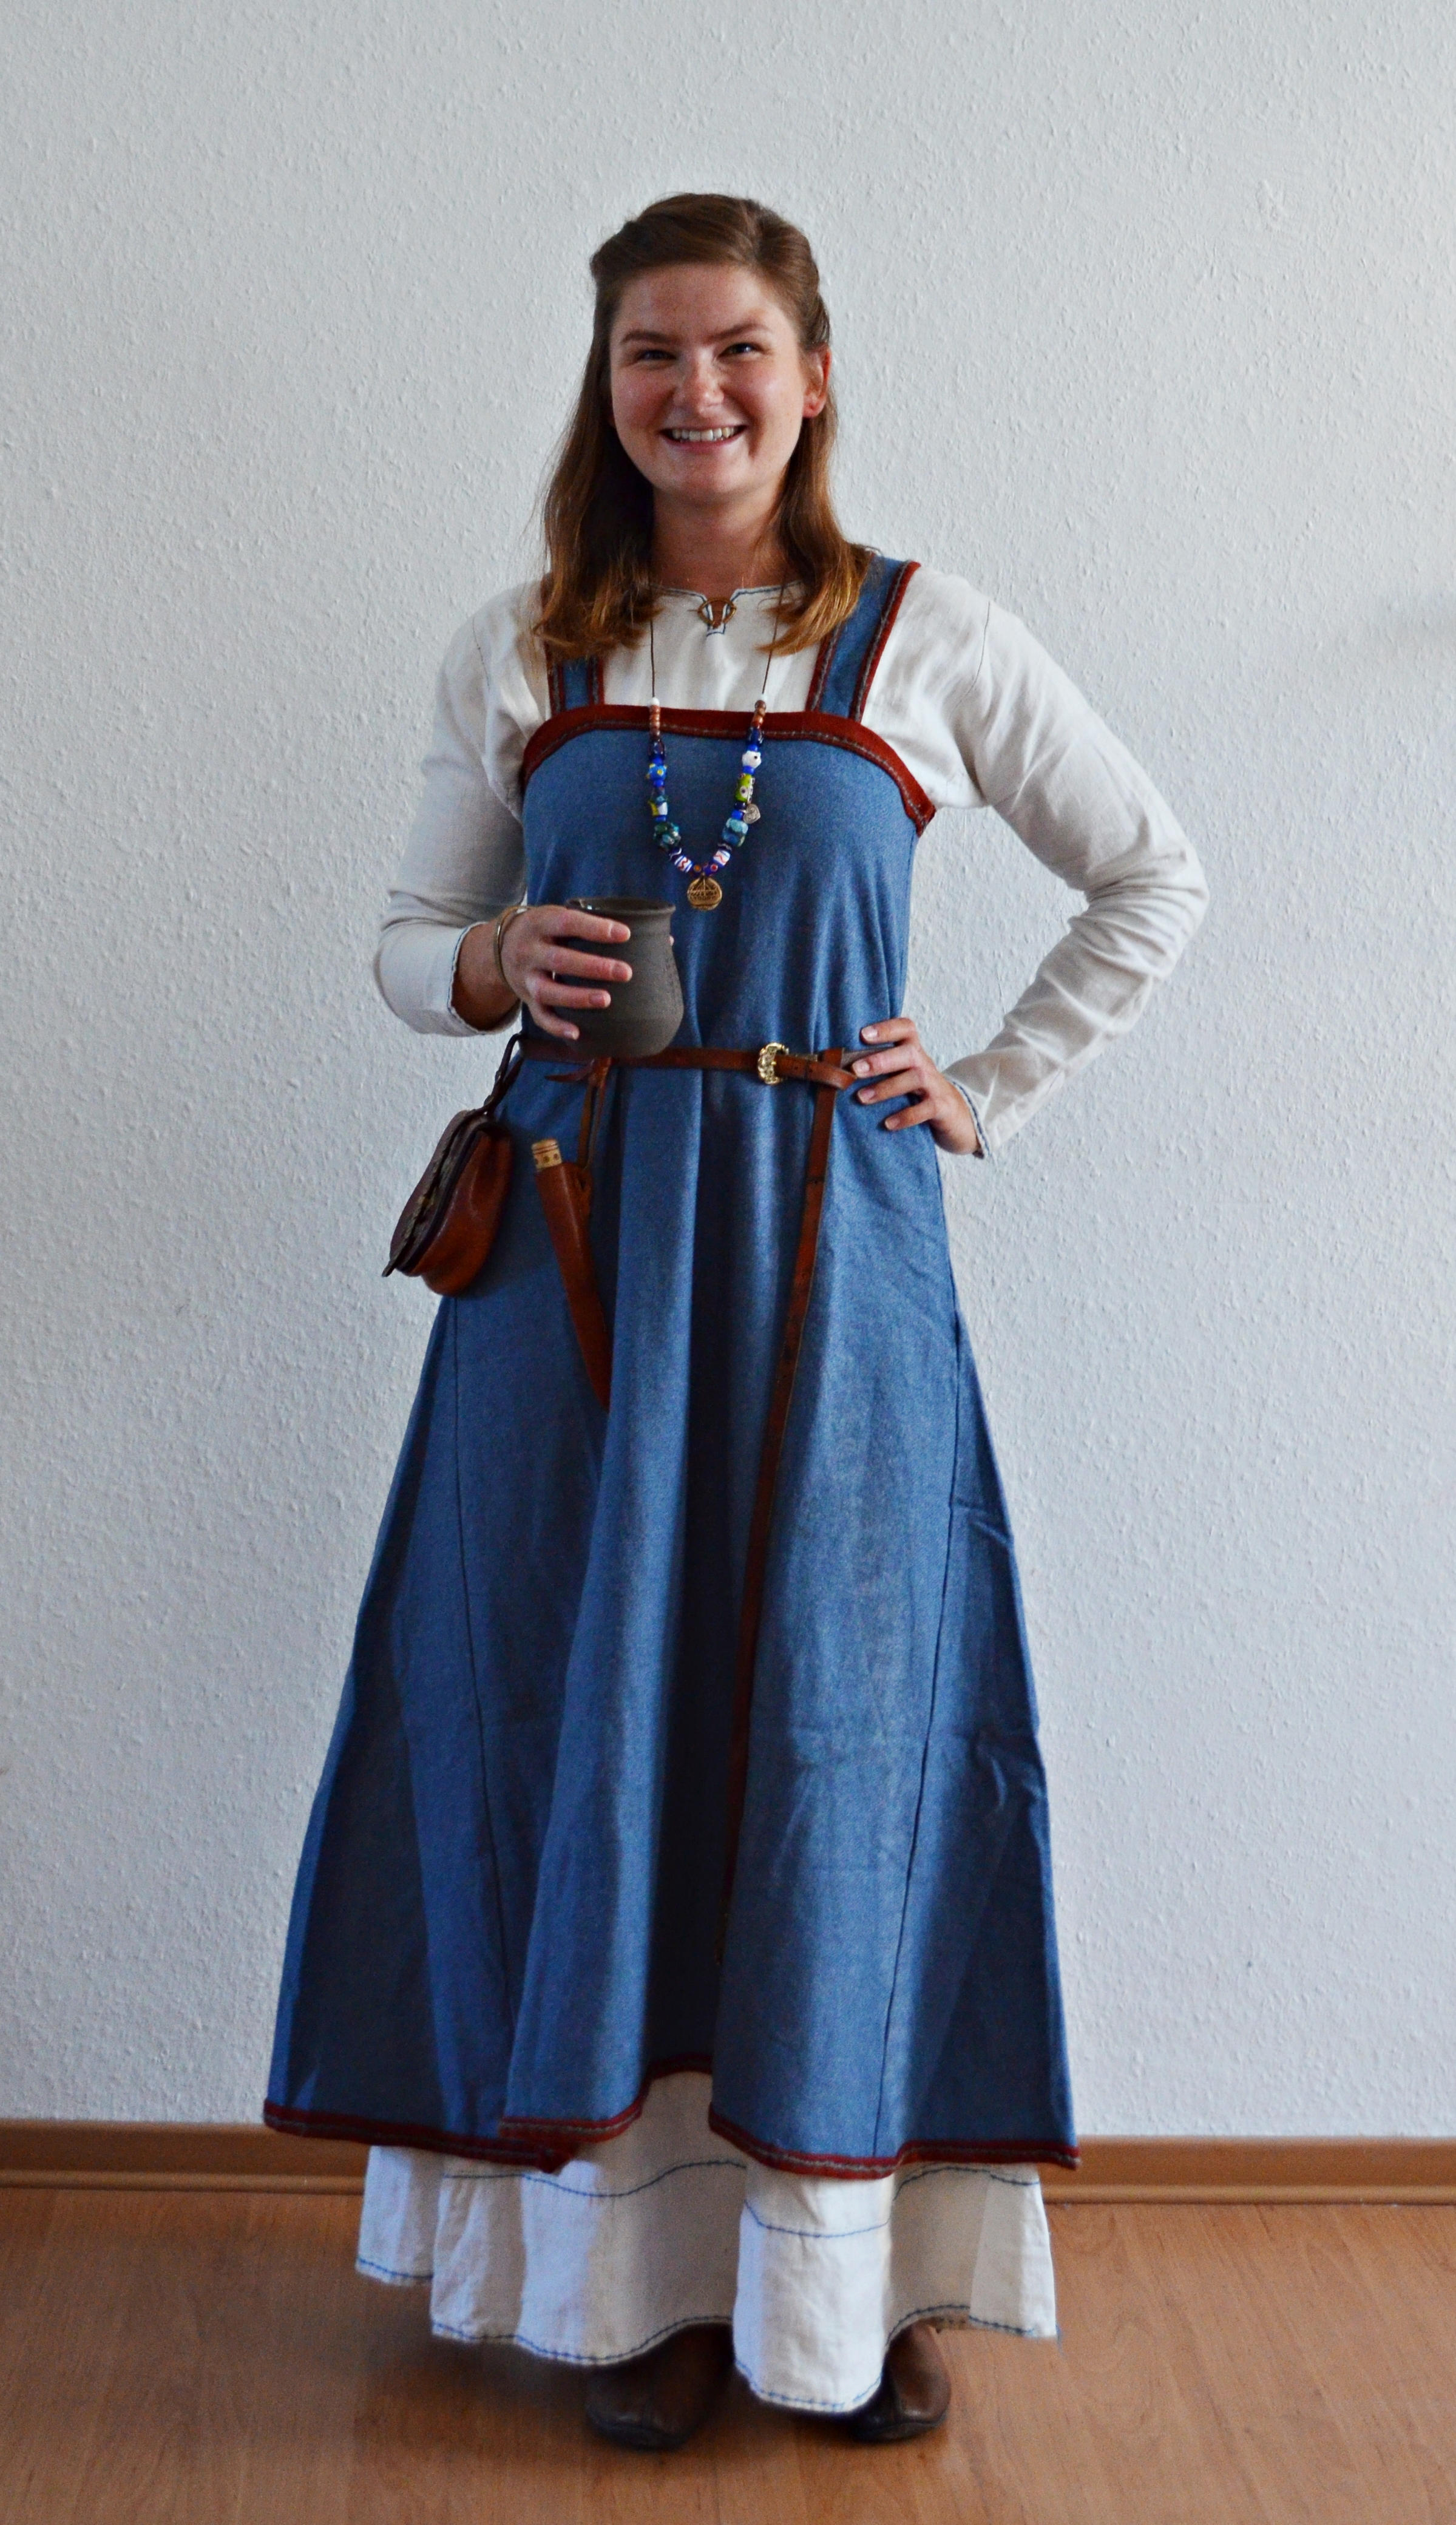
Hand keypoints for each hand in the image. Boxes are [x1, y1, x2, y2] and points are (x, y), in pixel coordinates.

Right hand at [453, 904, 632, 1038]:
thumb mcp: (563, 917)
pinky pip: (539, 1016)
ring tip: (607, 1000)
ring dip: (577, 997)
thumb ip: (604, 925)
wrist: (501, 947)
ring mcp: (526, 977)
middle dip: (593, 967)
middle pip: (559, 960)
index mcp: (542, 922)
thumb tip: (664, 938)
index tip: (625, 934)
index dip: (595, 928)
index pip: (568, 923)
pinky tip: (577, 1033)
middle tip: (626, 973)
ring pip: (548, 991)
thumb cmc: (549, 931)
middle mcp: (529, 950)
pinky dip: (557, 1026)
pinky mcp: (527, 999)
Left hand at [849, 1016, 983, 1155]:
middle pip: (909, 1053)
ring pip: (916, 1079)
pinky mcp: (942, 1107)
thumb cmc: (917, 1092)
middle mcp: (925, 1064)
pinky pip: (926, 1109)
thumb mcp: (902, 1075)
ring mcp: (935, 1085)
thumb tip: (836, 1069)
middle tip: (855, 1069)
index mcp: (913, 1052)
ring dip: (886, 1088)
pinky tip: (888, 1123)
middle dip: (881, 1060)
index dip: (887, 1028)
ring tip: (861, 1098)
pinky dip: (906, 1116)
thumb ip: (879, 1067)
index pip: (906, 1029)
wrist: (955, 1116)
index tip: (862, 1034)